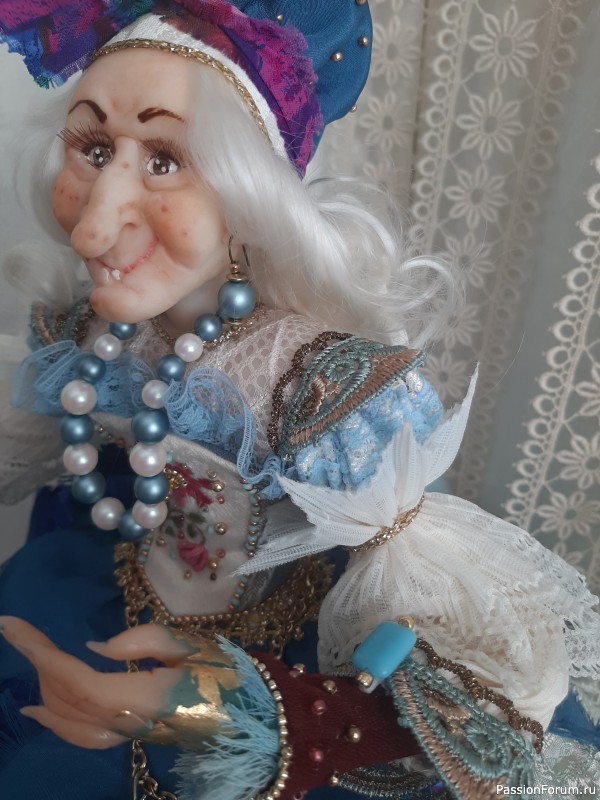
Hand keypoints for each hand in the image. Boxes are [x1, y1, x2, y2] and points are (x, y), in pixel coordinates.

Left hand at [0, 617, 240, 749]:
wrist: (254, 717)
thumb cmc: (228, 673)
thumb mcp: (190, 643)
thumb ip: (141, 641)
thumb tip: (95, 649)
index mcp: (143, 697)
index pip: (78, 677)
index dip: (42, 654)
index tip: (13, 626)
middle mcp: (128, 723)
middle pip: (68, 698)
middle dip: (38, 663)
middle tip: (18, 630)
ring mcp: (129, 735)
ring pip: (71, 722)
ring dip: (43, 690)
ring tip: (26, 661)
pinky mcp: (134, 737)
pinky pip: (84, 735)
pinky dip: (56, 722)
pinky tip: (42, 711)